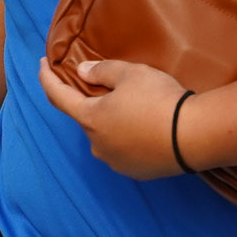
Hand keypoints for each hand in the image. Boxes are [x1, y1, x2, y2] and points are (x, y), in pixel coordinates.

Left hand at [39, 56, 188, 178]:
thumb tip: (81, 72)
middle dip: (95, 103)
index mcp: (90, 118)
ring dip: (114, 122)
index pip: (58, 96)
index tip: (41, 64)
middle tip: (117, 88)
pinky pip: (125, 150)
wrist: (194, 136)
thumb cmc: (159, 99)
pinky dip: (130, 138)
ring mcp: (115, 161)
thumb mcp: (130, 73)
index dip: (47, 78)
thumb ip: (101, 70)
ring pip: (107, 136)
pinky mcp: (136, 171)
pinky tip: (148, 129)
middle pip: (88, 118)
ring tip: (139, 110)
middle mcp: (96, 144)